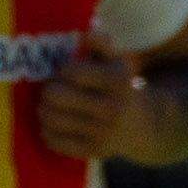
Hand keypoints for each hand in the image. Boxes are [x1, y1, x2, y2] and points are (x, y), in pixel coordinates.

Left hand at [33, 40, 138, 161]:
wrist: (143, 126)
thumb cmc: (122, 86)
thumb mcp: (119, 61)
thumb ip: (102, 44)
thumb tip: (85, 35)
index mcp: (118, 82)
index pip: (72, 72)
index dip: (61, 70)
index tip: (64, 72)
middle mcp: (111, 108)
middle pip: (56, 96)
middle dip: (48, 90)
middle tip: (51, 90)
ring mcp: (102, 133)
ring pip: (51, 119)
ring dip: (43, 110)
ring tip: (48, 106)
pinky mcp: (93, 151)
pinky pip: (55, 141)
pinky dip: (47, 132)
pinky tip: (52, 125)